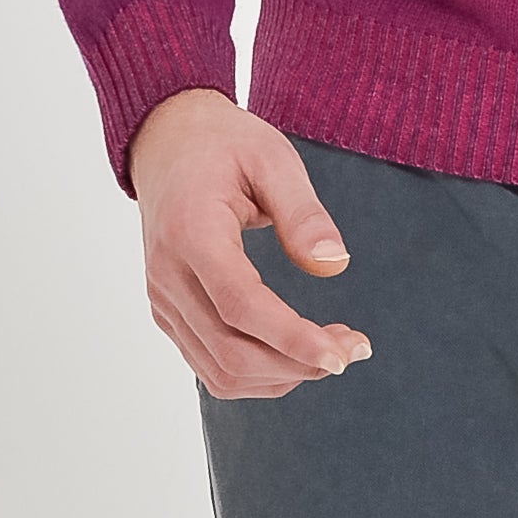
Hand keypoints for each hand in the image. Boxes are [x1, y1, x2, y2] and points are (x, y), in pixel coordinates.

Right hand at [127, 88, 373, 399]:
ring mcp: (163, 300)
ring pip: (219, 372)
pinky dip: (258, 374)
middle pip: (230, 352)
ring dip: (282, 376)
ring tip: (333, 350)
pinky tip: (297, 354)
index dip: (292, 339)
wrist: (167, 141)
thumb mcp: (272, 158)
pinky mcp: (169, 312)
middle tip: (354, 350)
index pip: (240, 305)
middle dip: (297, 365)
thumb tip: (335, 265)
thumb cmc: (224, 144)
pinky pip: (210, 364)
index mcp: (191, 233)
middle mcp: (168, 276)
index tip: (343, 354)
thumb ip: (303, 212)